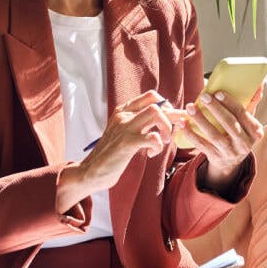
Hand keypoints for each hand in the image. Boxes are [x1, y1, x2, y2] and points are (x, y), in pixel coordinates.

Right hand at [56, 90, 187, 212]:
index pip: (151, 96)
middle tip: (176, 130)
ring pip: (156, 113)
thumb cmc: (111, 155)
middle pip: (157, 104)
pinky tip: (151, 154)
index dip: (167, 105)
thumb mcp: (123, 133)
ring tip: (164, 141)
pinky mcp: (127, 142)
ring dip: (167, 127)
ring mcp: (125, 128)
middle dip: (173, 116)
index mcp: (123, 111)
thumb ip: (138, 124)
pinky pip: (153, 137)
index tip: (170, 120)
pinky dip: (158, 146)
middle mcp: (124, 115)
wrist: (90, 171)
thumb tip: (165, 119)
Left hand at [182, 86, 264, 193]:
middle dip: (216, 109)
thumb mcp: (249, 122)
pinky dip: (190, 133)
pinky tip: (182, 123)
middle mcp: (244, 144)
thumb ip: (252, 103)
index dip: (230, 103)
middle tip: (204, 97)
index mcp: (255, 132)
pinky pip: (201, 145)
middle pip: (229, 124)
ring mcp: (229, 152)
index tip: (218, 93)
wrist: (231, 161)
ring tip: (190, 107)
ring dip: (201, 120)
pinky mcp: (215, 157)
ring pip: (214, 135)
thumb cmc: (240, 133)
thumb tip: (258, 84)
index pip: (243, 114)